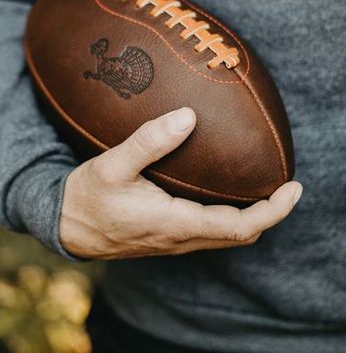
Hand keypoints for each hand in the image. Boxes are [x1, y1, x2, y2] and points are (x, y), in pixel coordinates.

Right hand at [60, 107, 302, 258]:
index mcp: (172, 223)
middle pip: (240, 234)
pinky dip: (230, 217)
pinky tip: (223, 193)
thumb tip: (188, 116)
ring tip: (263, 187)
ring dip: (252, 216)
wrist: (65, 227)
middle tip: (286, 185)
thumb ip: (149, 142)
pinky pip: (209, 233)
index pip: (238, 226)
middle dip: (269, 212)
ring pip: (226, 236)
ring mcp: (173, 242)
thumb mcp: (112, 165)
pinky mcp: (166, 237)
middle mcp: (179, 238)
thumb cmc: (87, 197)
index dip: (272, 211)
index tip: (293, 188)